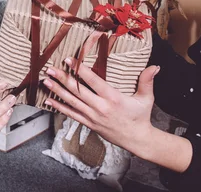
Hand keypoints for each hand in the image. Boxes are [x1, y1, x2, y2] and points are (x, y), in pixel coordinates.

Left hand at [43, 57, 159, 154]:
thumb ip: (146, 81)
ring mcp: (93, 116)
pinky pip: (71, 114)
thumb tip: (154, 66)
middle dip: (62, 79)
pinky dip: (59, 107)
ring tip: (46, 81)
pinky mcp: (89, 123)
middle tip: (50, 69)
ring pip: (71, 101)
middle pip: (78, 90)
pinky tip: (48, 100)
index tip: (68, 60)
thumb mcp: (146, 98)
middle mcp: (100, 107)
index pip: (93, 81)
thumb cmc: (140, 117)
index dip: (80, 70)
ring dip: (57, 91)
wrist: (137, 140)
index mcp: (113, 98)